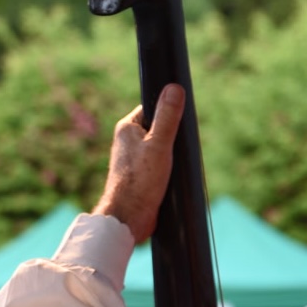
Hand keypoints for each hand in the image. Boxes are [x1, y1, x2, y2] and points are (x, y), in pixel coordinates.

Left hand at [94, 83, 185, 242]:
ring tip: (174, 166)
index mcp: (127, 128)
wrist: (128, 218)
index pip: (153, 108)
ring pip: (160, 149)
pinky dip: (168, 170)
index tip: (179, 124)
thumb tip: (174, 88)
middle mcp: (127, 142)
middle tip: (179, 149)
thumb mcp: (159, 145)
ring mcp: (133, 159)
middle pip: (158, 129)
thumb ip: (167, 117)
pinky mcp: (140, 176)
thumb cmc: (140, 181)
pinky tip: (172, 178)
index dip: (169, 114)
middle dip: (172, 138)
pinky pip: (158, 165)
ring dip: (171, 156)